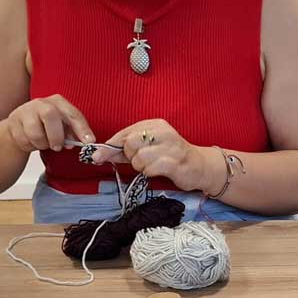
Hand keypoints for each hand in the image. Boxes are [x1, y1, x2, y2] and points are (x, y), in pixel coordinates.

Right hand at [4, 94, 94, 153]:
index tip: (89, 141)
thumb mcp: (63, 126)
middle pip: (50, 116)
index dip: (82, 128)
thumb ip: (73, 132)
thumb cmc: (46, 125)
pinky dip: (30, 146)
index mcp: (58, 102)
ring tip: (43, 143)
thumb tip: (85, 141)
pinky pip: (23, 140)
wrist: (20, 125)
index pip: (73, 114)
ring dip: (42, 144)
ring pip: (35, 133)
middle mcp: (41, 103)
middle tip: (58, 147)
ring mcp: (25, 110)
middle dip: (56, 136)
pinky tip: (31, 142)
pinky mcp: (13, 121)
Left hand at [91, 119, 213, 191]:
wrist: (199, 167)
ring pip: (139, 158)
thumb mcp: (146, 149)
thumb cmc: (169, 157)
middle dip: (130, 157)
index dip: (110, 146)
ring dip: (141, 167)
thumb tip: (98, 154)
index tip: (98, 156)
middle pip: (130, 143)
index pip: (125, 133)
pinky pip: (150, 169)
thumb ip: (123, 151)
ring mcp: (171, 146)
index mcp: (155, 124)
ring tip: (153, 166)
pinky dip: (150, 173)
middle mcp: (163, 132)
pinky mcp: (176, 161)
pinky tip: (159, 171)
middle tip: (141, 161)